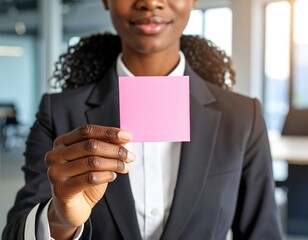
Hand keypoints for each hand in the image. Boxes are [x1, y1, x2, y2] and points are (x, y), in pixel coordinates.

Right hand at [45, 124, 134, 238]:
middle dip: (115, 150)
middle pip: (90, 145)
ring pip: (92, 162)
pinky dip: (106, 175)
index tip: (129, 136)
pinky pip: (90, 178)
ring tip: (126, 167)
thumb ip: (107, 147)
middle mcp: (54, 155)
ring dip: (114, 163)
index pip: (86, 131)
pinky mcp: (60, 190)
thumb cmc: (85, 180)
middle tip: (130, 156)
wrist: (72, 209)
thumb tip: (124, 138)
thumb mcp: (97, 160)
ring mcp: (55, 172)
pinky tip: (114, 176)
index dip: (108, 132)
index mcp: (61, 142)